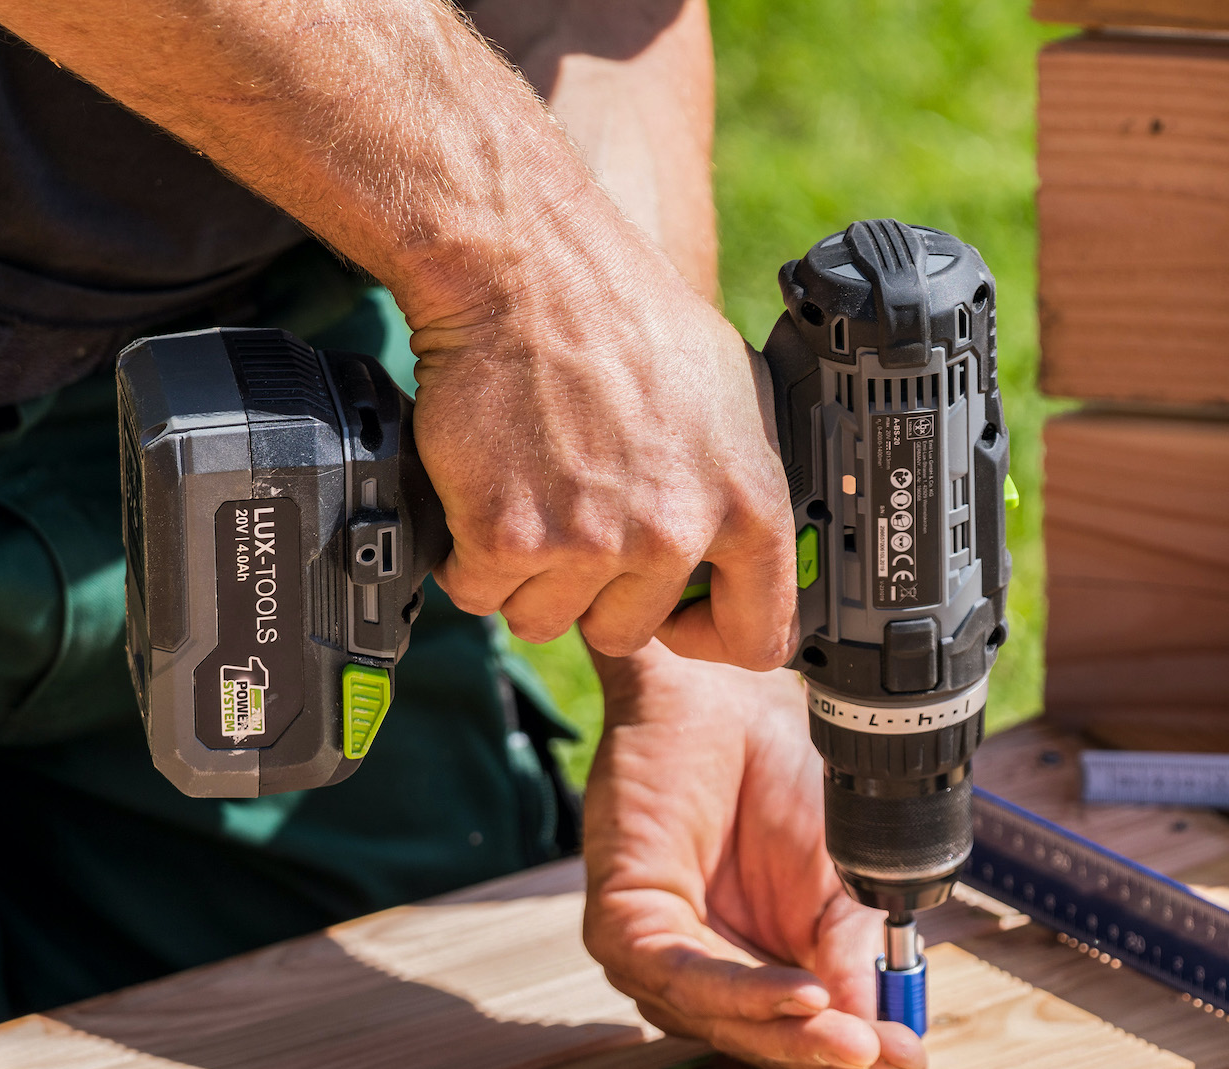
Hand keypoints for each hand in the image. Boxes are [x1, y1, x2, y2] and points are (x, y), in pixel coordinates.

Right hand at [410, 246, 798, 669]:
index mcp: (748, 506)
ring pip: (548, 619)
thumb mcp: (733, 394)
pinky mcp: (509, 538)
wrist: (524, 269)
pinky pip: (480, 592)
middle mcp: (674, 535)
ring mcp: (591, 543)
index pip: (759, 638)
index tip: (681, 620)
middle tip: (575, 524)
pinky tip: (484, 496)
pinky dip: (469, 557)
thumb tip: (739, 545)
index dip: (713, 638)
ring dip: (528, 578)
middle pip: (628, 633)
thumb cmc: (623, 314)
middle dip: (596, 591)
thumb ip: (740, 483)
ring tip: (529, 499)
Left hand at [582, 644, 925, 1068]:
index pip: (813, 1059)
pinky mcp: (623, 931)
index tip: (910, 1062)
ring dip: (795, 1037)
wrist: (733, 696)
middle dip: (836, 1068)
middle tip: (891, 1061)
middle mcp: (716, 987)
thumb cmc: (786, 782)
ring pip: (730, 1029)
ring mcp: (664, 967)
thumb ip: (856, 961)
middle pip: (773, 1059)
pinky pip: (686, 980)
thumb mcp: (847, 884)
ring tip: (854, 1037)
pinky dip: (745, 993)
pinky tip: (800, 994)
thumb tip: (882, 1036)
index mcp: (774, 982)